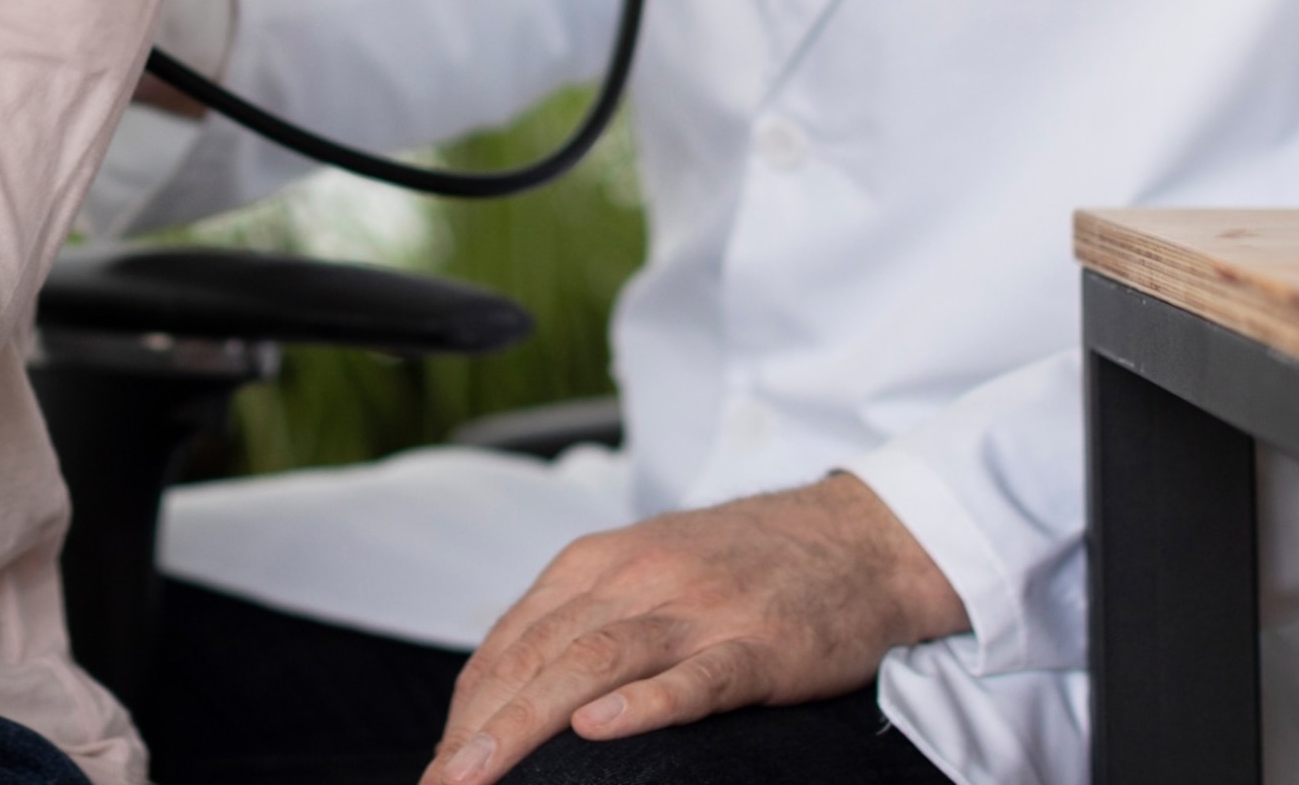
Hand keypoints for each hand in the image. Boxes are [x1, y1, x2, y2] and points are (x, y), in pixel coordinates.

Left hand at [425, 474, 968, 783]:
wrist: (857, 537)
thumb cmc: (744, 565)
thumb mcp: (646, 572)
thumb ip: (581, 619)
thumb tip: (511, 689)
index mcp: (597, 564)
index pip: (510, 643)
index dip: (466, 709)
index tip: (442, 763)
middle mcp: (635, 579)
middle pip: (538, 657)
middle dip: (478, 729)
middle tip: (441, 783)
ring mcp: (696, 611)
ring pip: (593, 664)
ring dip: (526, 724)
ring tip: (481, 774)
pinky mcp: (757, 645)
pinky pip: (693, 678)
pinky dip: (642, 704)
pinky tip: (598, 730)